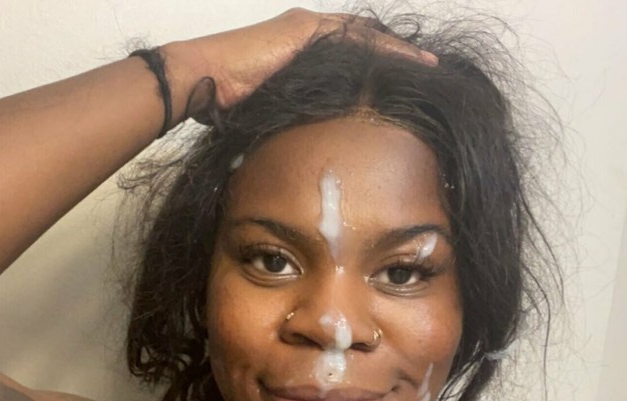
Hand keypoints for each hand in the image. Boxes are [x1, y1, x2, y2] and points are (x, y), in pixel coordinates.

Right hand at [162, 8, 437, 119]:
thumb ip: (290, 115)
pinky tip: (409, 63)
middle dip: (394, 54)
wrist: (198, 80)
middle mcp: (304, 33)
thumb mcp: (267, 110)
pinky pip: (356, 39)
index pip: (346, 52)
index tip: (400, 81)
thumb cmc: (221, 102)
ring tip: (429, 66)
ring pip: (365, 36)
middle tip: (428, 69)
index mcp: (295, 50)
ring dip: (398, 52)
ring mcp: (304, 29)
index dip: (375, 63)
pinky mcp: (303, 31)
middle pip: (362, 39)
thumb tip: (305, 146)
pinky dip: (385, 50)